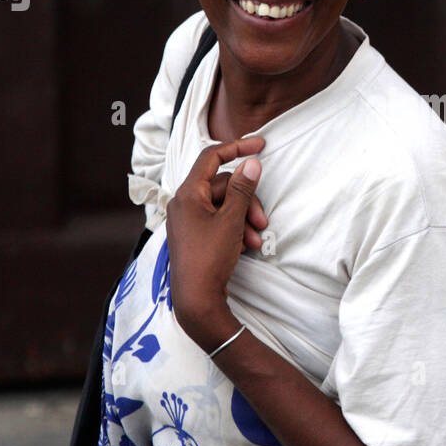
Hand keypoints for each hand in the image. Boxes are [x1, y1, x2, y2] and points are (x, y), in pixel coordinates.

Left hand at [165, 136, 264, 349]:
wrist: (196, 300)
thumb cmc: (209, 258)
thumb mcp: (231, 220)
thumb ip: (242, 189)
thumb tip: (251, 162)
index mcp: (187, 193)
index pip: (211, 157)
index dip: (237, 147)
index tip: (261, 145)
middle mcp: (183, 204)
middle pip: (222, 186)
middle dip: (247, 201)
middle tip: (263, 220)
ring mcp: (187, 221)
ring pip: (223, 206)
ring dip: (244, 219)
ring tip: (257, 239)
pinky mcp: (194, 237)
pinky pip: (218, 221)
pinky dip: (235, 229)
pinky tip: (247, 246)